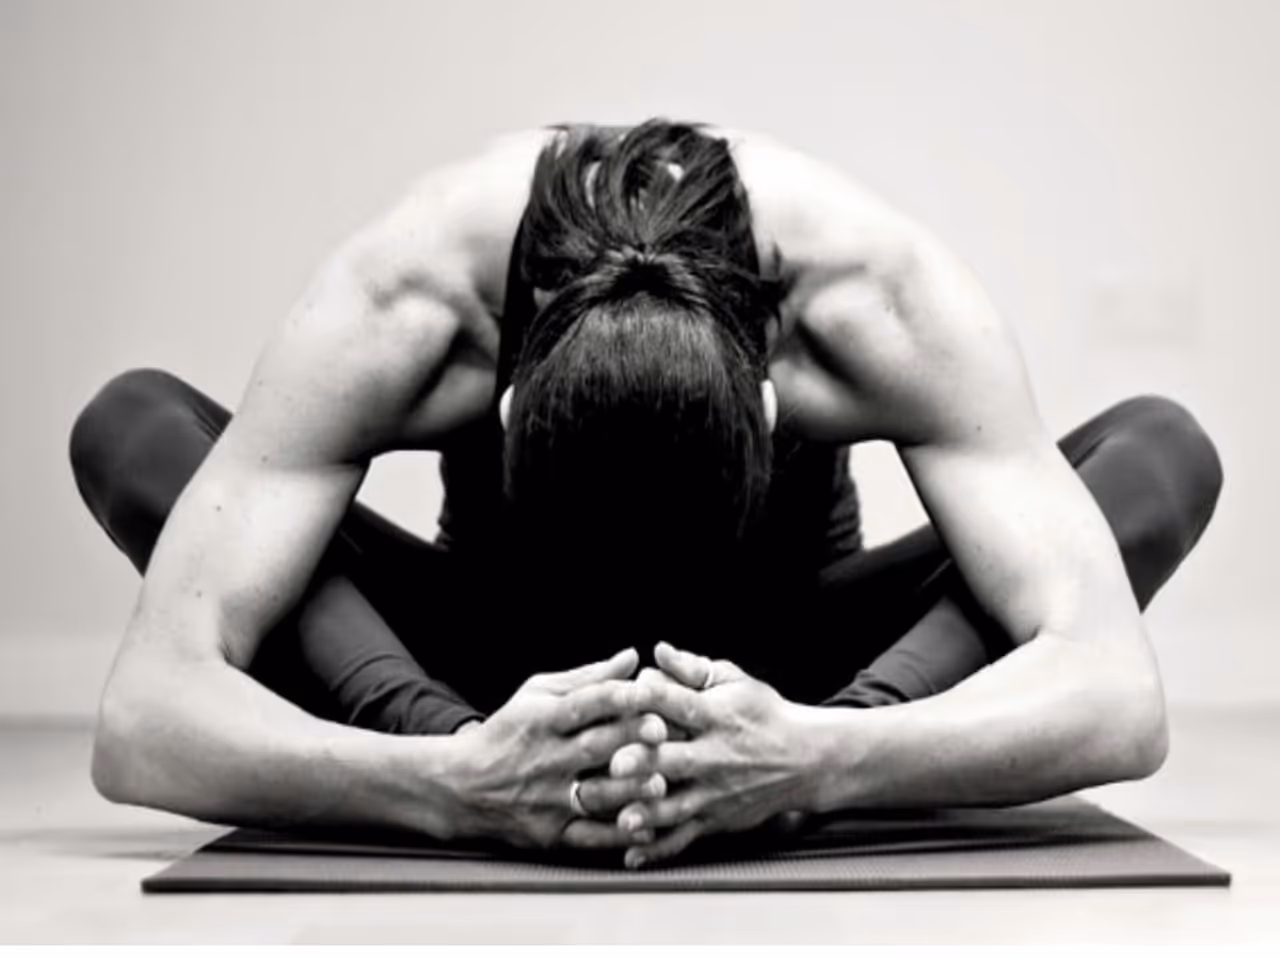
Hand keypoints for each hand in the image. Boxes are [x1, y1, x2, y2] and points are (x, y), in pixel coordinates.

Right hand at [449, 648, 667, 851]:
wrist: (460, 787)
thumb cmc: (507, 733)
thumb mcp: (538, 695)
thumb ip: (589, 678)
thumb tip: (632, 657)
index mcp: (542, 720)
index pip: (583, 704)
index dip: (616, 697)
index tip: (646, 690)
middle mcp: (545, 759)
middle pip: (595, 748)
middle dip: (631, 739)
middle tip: (664, 731)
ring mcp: (548, 799)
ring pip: (596, 796)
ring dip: (631, 789)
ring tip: (661, 782)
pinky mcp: (551, 834)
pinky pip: (591, 837)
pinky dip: (620, 833)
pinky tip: (646, 824)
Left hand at [611, 642, 817, 867]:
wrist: (806, 759)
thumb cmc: (762, 714)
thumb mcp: (733, 680)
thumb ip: (691, 667)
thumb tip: (658, 650)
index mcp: (717, 715)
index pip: (681, 704)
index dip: (652, 698)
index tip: (623, 694)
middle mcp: (715, 755)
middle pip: (674, 759)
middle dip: (644, 763)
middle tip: (613, 765)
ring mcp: (714, 792)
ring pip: (675, 805)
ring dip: (645, 812)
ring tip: (616, 816)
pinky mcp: (715, 819)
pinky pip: (684, 838)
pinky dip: (658, 849)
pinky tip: (632, 854)